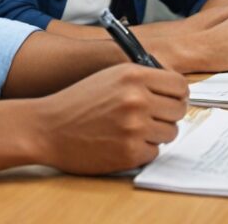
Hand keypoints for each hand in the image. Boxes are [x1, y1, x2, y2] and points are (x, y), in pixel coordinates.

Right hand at [36, 64, 187, 174]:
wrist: (47, 128)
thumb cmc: (77, 101)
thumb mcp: (110, 76)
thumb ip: (142, 78)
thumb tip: (174, 90)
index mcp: (133, 75)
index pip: (180, 85)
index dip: (177, 93)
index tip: (170, 99)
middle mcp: (137, 99)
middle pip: (179, 110)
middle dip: (167, 114)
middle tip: (151, 117)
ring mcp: (134, 128)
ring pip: (170, 133)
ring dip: (155, 133)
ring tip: (132, 129)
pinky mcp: (129, 153)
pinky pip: (154, 152)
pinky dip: (142, 149)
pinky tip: (122, 142)